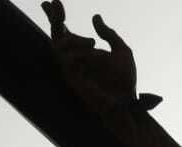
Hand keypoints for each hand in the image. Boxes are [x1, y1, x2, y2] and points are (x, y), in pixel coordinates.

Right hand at [41, 2, 160, 119]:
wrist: (128, 102)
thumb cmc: (125, 80)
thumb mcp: (122, 51)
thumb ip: (109, 34)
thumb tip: (95, 17)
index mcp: (83, 51)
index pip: (64, 31)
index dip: (57, 16)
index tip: (54, 0)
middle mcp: (74, 58)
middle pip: (55, 35)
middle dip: (54, 19)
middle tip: (55, 3)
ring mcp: (71, 69)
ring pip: (60, 46)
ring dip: (75, 40)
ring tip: (93, 42)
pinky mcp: (72, 79)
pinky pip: (67, 60)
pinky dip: (79, 53)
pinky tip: (92, 49)